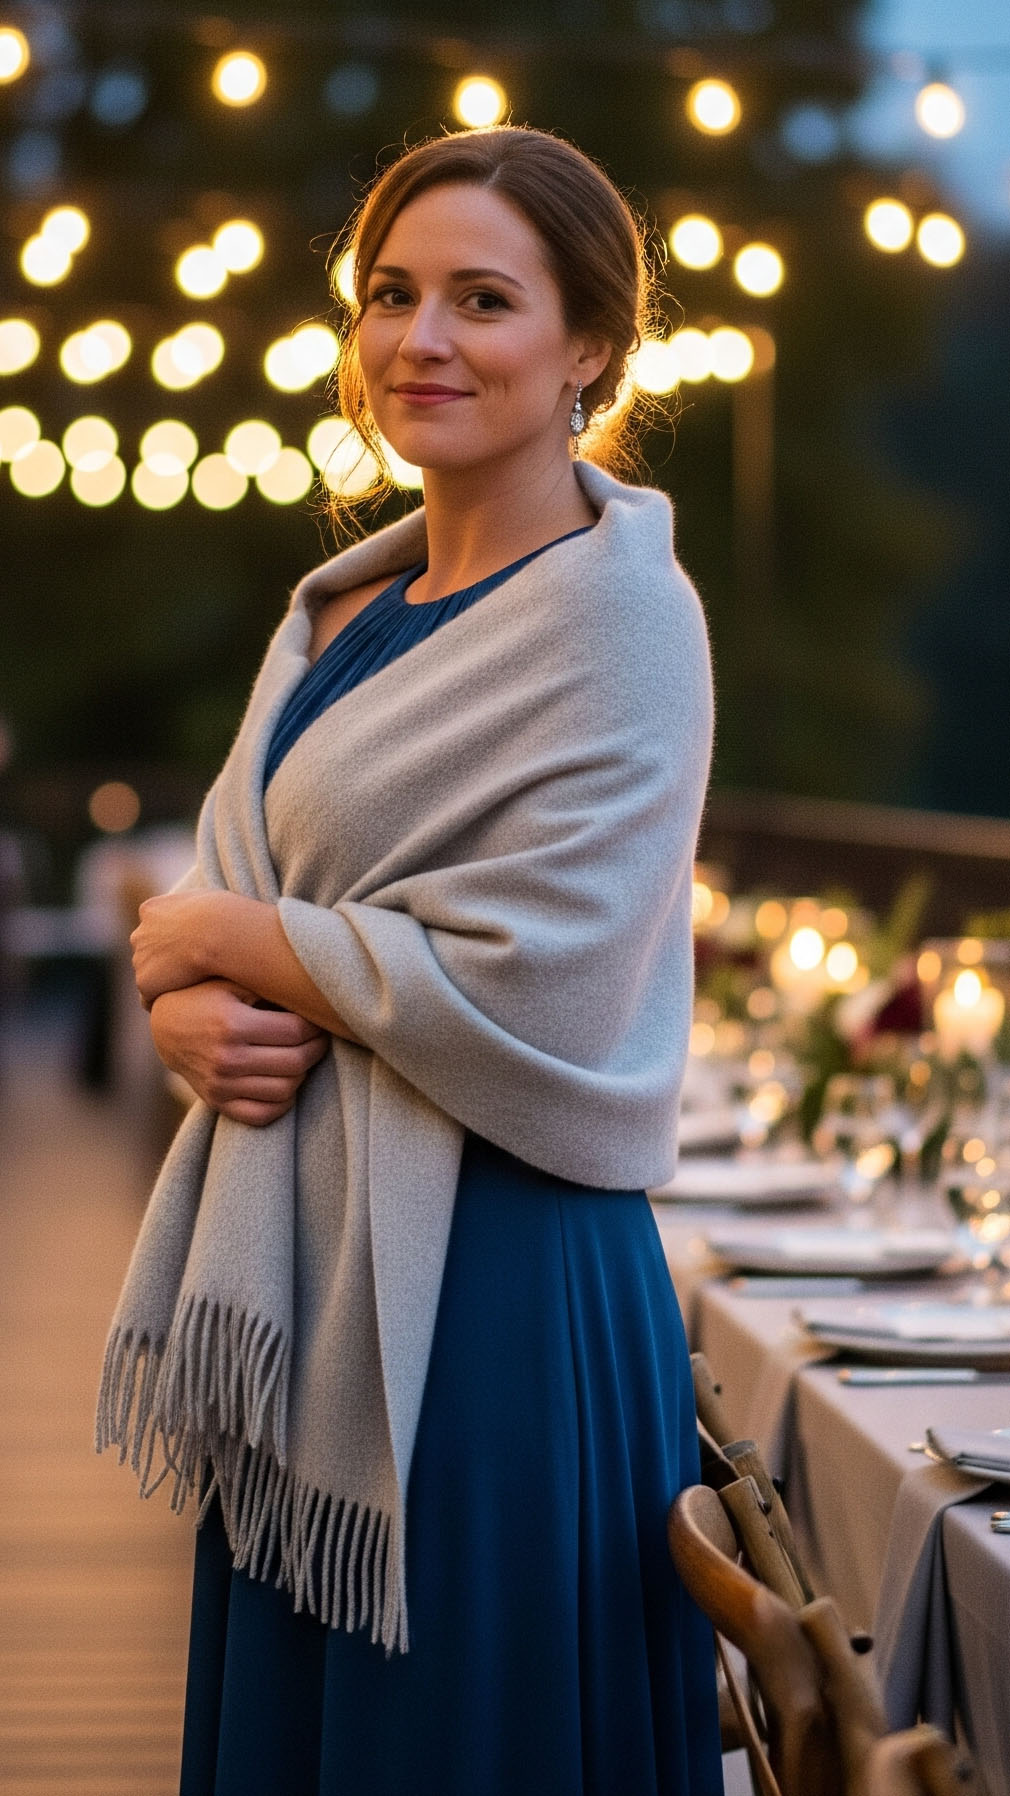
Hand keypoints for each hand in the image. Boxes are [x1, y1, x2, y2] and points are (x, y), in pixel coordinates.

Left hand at [131, 890, 235, 1006]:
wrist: (217, 933)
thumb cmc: (223, 915)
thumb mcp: (208, 900)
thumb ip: (195, 907)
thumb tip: (205, 910)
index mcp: (152, 910)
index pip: (155, 928)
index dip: (173, 941)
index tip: (191, 951)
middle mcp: (139, 933)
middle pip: (147, 952)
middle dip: (163, 962)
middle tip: (190, 973)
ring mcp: (139, 959)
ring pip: (149, 975)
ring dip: (165, 982)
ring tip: (192, 989)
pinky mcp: (145, 982)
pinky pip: (150, 998)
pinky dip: (165, 1000)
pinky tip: (184, 1003)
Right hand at [149, 980, 329, 1126]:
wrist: (165, 1027)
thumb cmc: (205, 995)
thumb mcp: (230, 980)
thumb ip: (266, 984)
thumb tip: (312, 990)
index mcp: (232, 1023)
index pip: (296, 1031)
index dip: (316, 1025)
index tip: (319, 1018)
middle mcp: (227, 1058)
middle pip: (296, 1062)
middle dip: (317, 1049)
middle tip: (319, 1037)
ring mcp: (221, 1085)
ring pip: (285, 1090)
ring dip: (302, 1074)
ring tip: (301, 1055)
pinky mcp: (218, 1103)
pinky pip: (263, 1115)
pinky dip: (283, 1102)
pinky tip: (285, 1082)